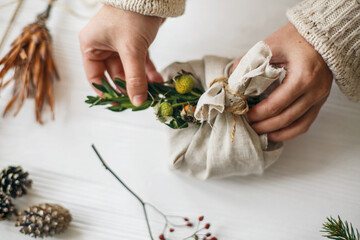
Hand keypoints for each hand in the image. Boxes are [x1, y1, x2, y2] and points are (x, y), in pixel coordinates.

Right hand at [79, 5, 163, 105]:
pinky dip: (148, 71)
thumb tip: (137, 101)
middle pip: (115, 75)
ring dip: (141, 81)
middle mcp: (103, 46)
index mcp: (91, 46)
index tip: (119, 104)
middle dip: (129, 88)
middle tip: (141, 100)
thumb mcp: (131, 50)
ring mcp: (119, 44)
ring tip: (153, 92)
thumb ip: (135, 77)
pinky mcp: (134, 42)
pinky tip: (157, 81)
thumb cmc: (131, 15)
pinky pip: (139, 62)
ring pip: (129, 70)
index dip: (107, 92)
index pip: (95, 77)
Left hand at [232, 23, 332, 141]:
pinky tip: (276, 132)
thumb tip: (233, 80)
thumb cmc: (296, 37)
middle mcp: (315, 91)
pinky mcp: (321, 100)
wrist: (322, 33)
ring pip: (298, 126)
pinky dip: (290, 131)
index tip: (244, 114)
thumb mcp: (270, 45)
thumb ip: (250, 62)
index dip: (257, 114)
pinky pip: (306, 123)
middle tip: (248, 126)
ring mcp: (320, 97)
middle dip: (264, 126)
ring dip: (277, 133)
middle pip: (286, 119)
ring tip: (260, 133)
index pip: (275, 105)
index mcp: (303, 77)